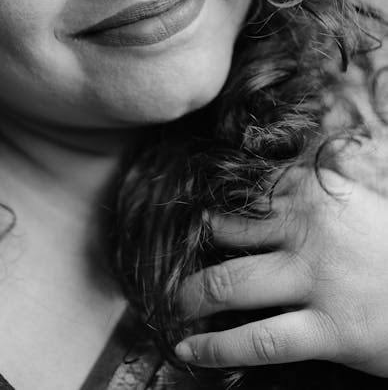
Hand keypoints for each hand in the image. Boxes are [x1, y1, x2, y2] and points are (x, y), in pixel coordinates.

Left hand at [175, 168, 387, 375]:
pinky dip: (214, 346)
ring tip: (176, 302)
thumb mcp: (360, 203)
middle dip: (197, 247)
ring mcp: (316, 280)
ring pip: (230, 284)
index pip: (250, 192)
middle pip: (229, 233)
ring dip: (192, 295)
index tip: (194, 216)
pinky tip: (189, 349)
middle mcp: (309, 230)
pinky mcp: (328, 330)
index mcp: (317, 194)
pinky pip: (256, 340)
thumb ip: (315, 193)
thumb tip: (275, 187)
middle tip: (176, 258)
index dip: (217, 205)